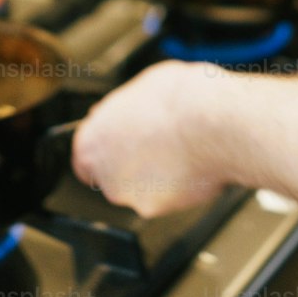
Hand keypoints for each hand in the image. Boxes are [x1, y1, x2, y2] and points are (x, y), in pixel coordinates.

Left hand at [71, 62, 226, 216]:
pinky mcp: (155, 209)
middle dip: (132, 165)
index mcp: (92, 139)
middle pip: (112, 176)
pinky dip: (176, 188)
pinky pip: (164, 199)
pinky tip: (191, 166)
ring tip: (180, 151)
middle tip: (158, 144)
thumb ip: (121, 110)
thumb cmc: (178, 98)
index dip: (106, 151)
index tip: (121, 146)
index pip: (85, 157)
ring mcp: (128, 195)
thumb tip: (120, 114)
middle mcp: (103, 173)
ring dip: (155, 177)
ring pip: (139, 189)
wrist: (212, 122)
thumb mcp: (142, 88)